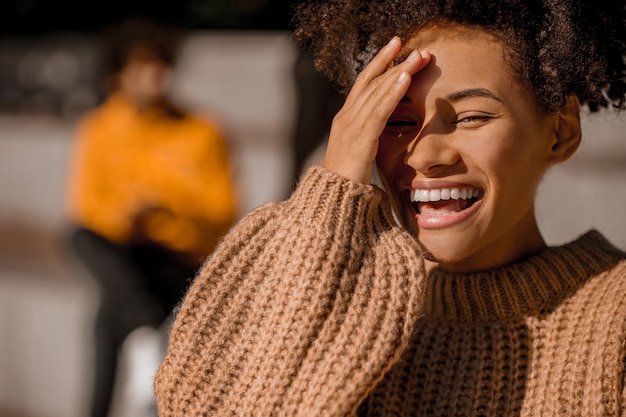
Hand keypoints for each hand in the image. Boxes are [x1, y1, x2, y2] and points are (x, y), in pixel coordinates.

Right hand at [322, 37, 430, 183]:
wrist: (334, 199)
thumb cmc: (350, 179)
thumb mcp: (361, 150)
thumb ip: (370, 134)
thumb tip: (386, 128)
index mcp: (346, 119)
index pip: (364, 83)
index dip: (380, 63)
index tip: (396, 46)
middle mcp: (346, 117)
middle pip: (371, 82)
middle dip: (392, 62)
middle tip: (413, 47)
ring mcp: (351, 127)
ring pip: (376, 92)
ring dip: (398, 71)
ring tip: (417, 57)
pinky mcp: (359, 139)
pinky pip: (379, 111)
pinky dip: (392, 92)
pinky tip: (405, 78)